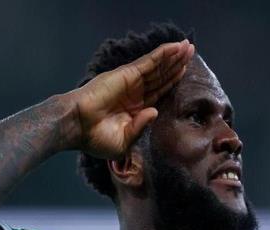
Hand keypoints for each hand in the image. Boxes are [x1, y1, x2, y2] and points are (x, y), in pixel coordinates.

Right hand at [73, 39, 193, 157]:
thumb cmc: (96, 139)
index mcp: (134, 110)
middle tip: (192, 53)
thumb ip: (141, 127)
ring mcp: (131, 83)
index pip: (158, 93)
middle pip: (160, 77)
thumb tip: (155, 111)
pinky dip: (163, 54)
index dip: (171, 83)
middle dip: (176, 65)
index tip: (184, 73)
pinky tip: (176, 47)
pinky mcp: (127, 75)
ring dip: (173, 57)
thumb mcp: (124, 142)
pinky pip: (149, 62)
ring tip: (189, 46)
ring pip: (157, 67)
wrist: (77, 127)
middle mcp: (134, 94)